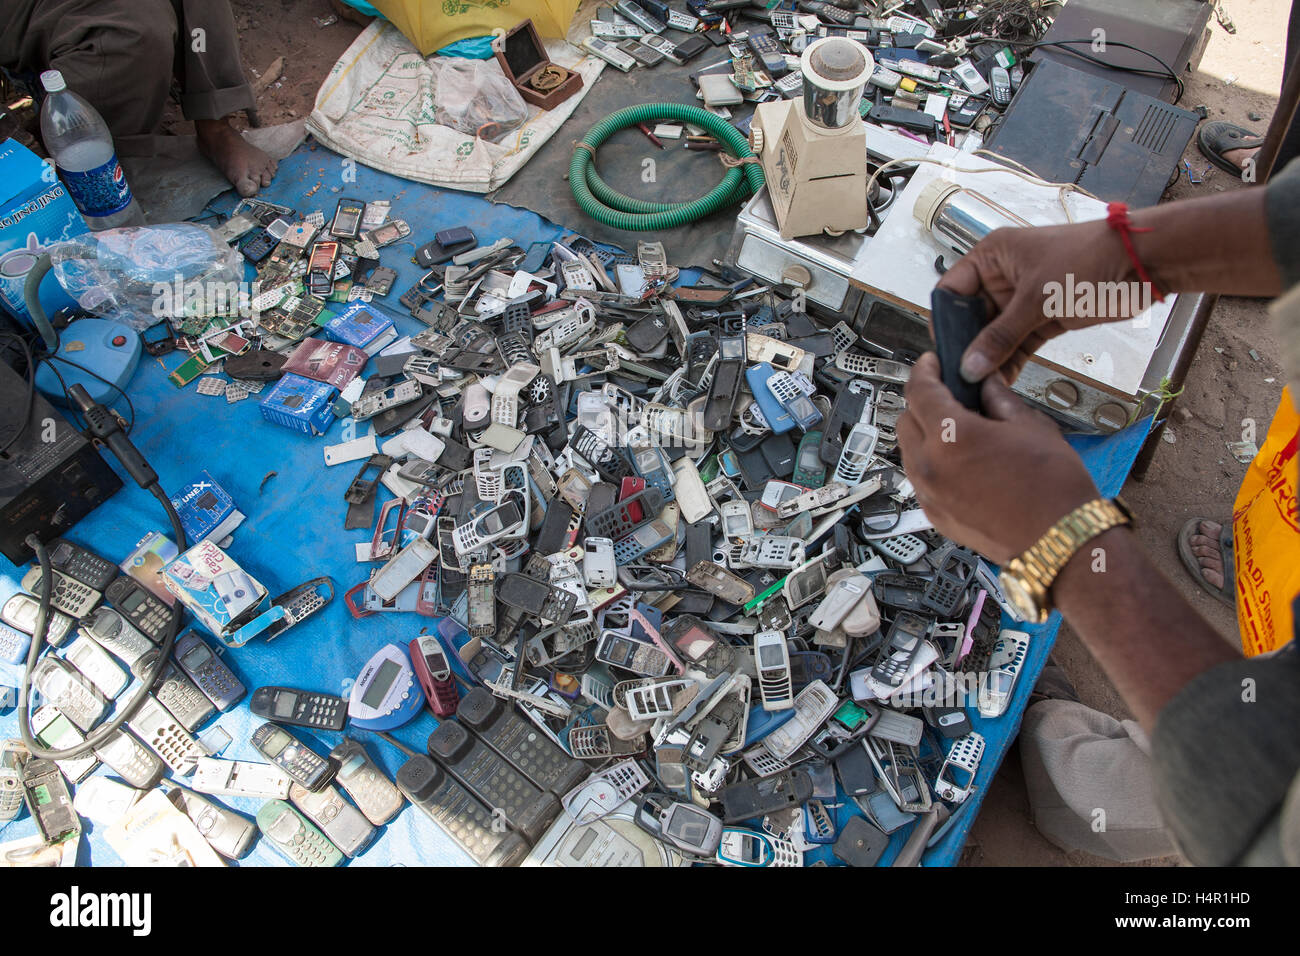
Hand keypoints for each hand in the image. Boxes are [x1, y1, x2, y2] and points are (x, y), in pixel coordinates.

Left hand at [898, 353, 1098, 562]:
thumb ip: (998, 398)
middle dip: (923, 402)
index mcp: (951, 437)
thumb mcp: (1030, 426)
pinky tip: (958, 460)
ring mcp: (929, 494)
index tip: (931, 364)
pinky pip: (920, 479)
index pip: (919, 390)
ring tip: (957, 430)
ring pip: (908, 451)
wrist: (1061, 540)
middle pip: (906, 419)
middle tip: (947, 395)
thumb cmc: (1053, 490)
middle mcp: (931, 467)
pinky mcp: (935, 515)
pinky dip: (931, 463)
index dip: (925, 370)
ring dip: (924, 434)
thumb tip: (985, 382)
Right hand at [941, 218, 1141, 383]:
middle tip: (959, 375)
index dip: (945, 320)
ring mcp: (1021, 301)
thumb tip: (970, 366)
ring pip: (994, 336)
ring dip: (988, 359)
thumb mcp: (1036, 298)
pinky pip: (1016, 345)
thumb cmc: (1086, 260)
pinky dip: (1009, 363)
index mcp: (991, 257)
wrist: (1138, 264)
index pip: (952, 290)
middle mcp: (1001, 278)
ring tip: (977, 385)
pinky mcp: (1041, 320)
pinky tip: (1000, 382)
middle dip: (966, 346)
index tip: (944, 350)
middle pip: (970, 318)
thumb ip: (1000, 336)